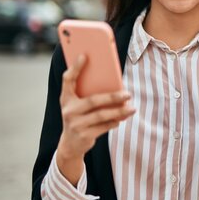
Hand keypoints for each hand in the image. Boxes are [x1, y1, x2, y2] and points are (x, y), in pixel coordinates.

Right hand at [56, 54, 134, 184]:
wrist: (70, 144)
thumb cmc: (80, 117)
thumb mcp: (79, 105)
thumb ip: (90, 94)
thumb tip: (115, 84)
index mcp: (66, 98)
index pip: (68, 80)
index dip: (75, 68)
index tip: (84, 55)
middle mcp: (68, 110)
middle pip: (93, 100)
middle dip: (112, 97)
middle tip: (128, 94)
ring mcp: (75, 124)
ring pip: (101, 115)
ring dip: (119, 112)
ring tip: (132, 108)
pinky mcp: (83, 135)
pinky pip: (103, 127)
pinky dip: (115, 122)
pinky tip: (122, 118)